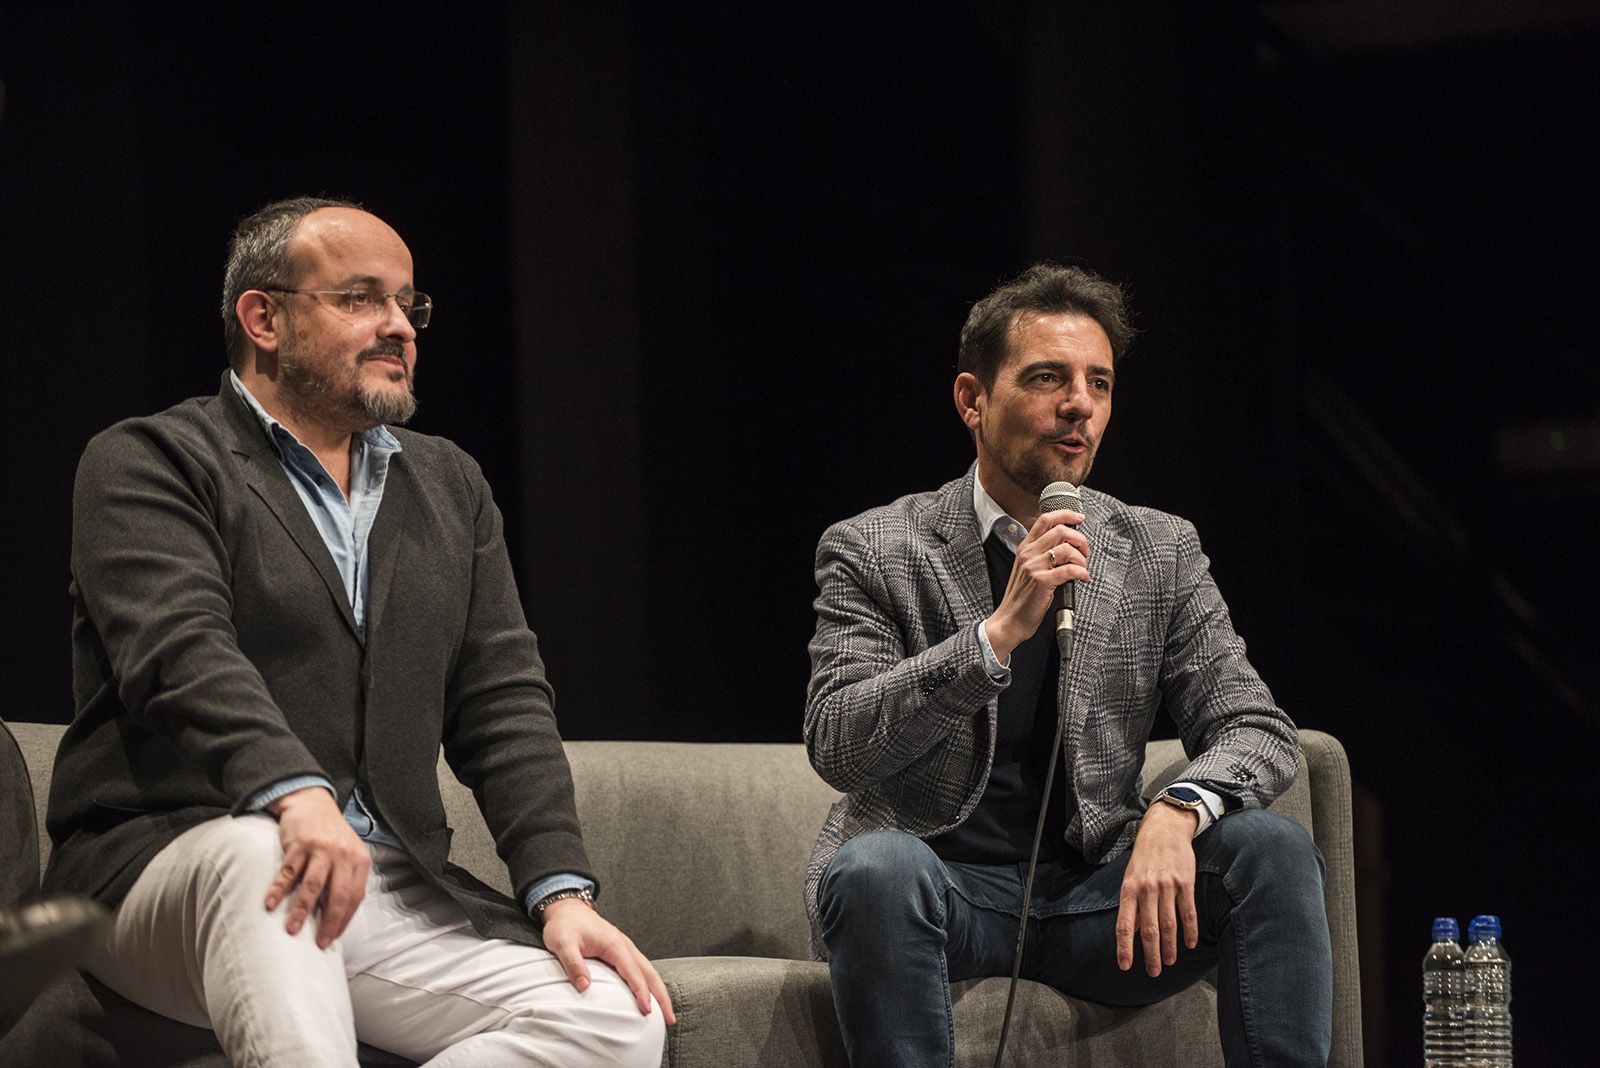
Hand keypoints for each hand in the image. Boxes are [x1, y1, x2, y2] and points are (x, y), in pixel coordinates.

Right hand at [263, 787, 370, 948]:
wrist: (312, 803)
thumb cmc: (331, 835)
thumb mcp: (348, 854)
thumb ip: (347, 879)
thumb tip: (337, 916)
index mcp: (359, 859)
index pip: (355, 896)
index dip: (344, 919)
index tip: (333, 937)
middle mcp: (343, 854)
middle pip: (337, 894)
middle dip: (329, 921)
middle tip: (319, 942)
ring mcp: (321, 849)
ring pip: (312, 886)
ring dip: (301, 910)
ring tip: (292, 930)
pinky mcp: (299, 844)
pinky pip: (288, 872)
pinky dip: (278, 890)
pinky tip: (269, 904)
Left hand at [541, 898, 676, 1024]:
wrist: (567, 909)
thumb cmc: (564, 926)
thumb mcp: (562, 944)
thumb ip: (573, 964)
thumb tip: (584, 987)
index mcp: (614, 945)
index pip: (633, 972)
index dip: (641, 992)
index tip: (647, 1011)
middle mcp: (624, 946)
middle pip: (650, 973)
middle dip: (662, 996)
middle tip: (670, 1019)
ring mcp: (625, 948)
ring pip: (649, 971)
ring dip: (660, 991)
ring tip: (667, 1012)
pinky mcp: (621, 951)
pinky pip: (641, 969)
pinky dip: (651, 983)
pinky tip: (651, 995)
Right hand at [984, 508, 1089, 660]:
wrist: (1010, 620)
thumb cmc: (1021, 598)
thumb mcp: (1027, 569)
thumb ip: (1042, 554)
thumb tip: (1067, 545)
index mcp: (1025, 548)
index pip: (1045, 520)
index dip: (1065, 514)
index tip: (1079, 517)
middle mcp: (1028, 554)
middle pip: (1060, 530)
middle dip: (1080, 539)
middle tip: (1085, 551)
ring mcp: (1034, 567)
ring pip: (1067, 549)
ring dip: (1082, 559)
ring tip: (1083, 569)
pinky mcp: (1042, 581)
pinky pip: (1070, 570)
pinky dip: (1082, 573)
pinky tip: (1083, 578)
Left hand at [1115, 803, 1198, 976]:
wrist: (1164, 830)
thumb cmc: (1144, 858)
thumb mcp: (1130, 878)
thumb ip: (1132, 905)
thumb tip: (1133, 933)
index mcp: (1129, 889)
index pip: (1124, 924)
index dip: (1124, 947)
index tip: (1125, 966)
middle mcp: (1147, 889)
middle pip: (1149, 929)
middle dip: (1151, 954)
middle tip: (1153, 972)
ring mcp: (1167, 886)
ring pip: (1169, 924)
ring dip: (1169, 947)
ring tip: (1169, 962)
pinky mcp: (1185, 883)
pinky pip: (1188, 912)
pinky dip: (1190, 930)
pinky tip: (1190, 944)